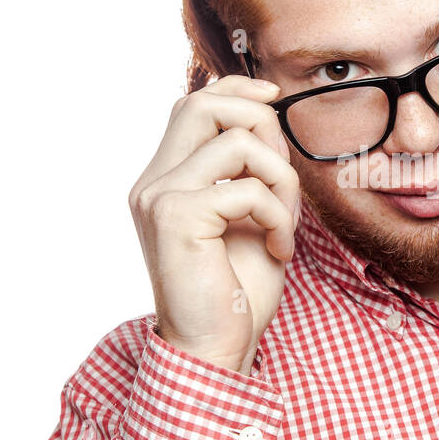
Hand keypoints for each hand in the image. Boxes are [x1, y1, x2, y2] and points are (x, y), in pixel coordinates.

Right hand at [128, 75, 299, 374]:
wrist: (215, 350)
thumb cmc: (236, 293)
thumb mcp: (250, 219)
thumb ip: (249, 171)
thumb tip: (271, 121)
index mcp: (165, 181)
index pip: (193, 105)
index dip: (236, 89)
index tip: (275, 96)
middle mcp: (153, 183)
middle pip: (203, 104)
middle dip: (261, 122)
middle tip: (285, 175)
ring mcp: (159, 197)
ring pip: (237, 141)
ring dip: (281, 179)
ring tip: (286, 224)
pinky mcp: (176, 217)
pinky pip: (246, 187)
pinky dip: (277, 214)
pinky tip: (280, 249)